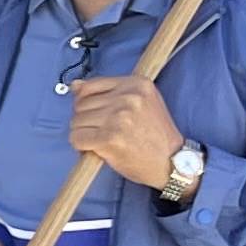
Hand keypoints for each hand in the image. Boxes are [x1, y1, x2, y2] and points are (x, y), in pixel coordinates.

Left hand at [69, 72, 187, 191]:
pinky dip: (81, 146)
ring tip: (101, 141)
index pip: (90, 86)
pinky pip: (77, 138)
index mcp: (137, 83)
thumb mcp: (141, 103)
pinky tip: (96, 149)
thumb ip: (109, 92)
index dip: (86, 103)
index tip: (96, 114)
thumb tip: (75, 85)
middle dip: (85, 120)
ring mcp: (119, 117)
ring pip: (76, 121)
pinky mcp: (110, 137)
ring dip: (82, 133)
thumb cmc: (154, 135)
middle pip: (80, 104)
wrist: (171, 161)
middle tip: (100, 132)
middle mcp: (128, 97)